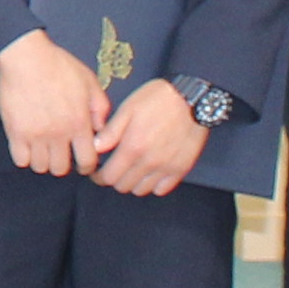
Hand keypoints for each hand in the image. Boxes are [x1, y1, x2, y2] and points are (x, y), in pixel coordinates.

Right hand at [0, 31, 112, 178]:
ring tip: (43, 149)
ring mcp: (36, 134)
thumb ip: (100, 106)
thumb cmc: (58, 65)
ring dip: (43, 161)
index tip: (82, 162)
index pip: (87, 161)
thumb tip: (100, 129)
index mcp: (79, 122)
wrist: (26, 57)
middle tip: (60, 154)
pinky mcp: (15, 132)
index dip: (86, 166)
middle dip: (62, 163)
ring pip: (40, 167)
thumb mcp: (89, 81)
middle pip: (60, 169)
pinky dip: (24, 157)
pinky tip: (27, 145)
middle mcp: (58, 133)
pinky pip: (20, 160)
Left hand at [93, 77, 206, 196]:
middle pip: (123, 186)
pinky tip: (150, 172)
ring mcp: (166, 167)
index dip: (99, 177)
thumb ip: (111, 132)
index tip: (97, 172)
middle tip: (114, 168)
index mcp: (133, 147)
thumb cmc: (158, 99)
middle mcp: (149, 162)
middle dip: (114, 179)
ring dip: (133, 182)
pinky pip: (162, 189)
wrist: (193, 97)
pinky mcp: (181, 168)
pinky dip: (153, 184)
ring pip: (141, 190)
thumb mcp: (128, 108)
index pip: (108, 177)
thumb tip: (95, 148)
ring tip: (132, 169)